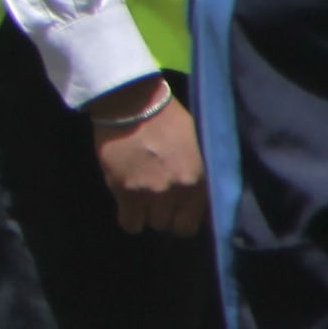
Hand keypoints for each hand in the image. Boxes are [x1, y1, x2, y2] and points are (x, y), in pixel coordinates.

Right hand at [91, 83, 207, 236]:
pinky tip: (129, 205)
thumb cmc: (168, 119)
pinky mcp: (125, 191)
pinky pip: (130, 223)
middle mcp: (179, 190)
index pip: (196, 221)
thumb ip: (201, 175)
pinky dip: (130, 218)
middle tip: (160, 200)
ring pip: (153, 224)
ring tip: (144, 198)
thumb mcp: (197, 146)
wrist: (132, 103)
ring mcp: (151, 192)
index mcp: (201, 178)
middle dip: (167, 214)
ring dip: (149, 214)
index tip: (180, 210)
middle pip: (173, 225)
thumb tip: (202, 201)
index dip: (186, 217)